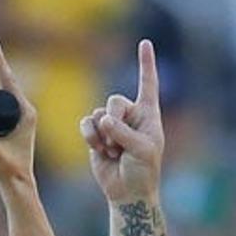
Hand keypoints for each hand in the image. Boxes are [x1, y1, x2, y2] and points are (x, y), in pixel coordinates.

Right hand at [79, 39, 164, 201]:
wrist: (128, 192)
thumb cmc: (143, 171)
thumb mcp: (142, 150)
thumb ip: (124, 132)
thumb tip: (103, 120)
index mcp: (149, 114)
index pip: (148, 84)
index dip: (146, 64)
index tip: (145, 43)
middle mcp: (130, 116)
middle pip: (114, 101)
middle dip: (114, 121)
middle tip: (119, 143)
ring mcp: (112, 125)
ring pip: (98, 114)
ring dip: (103, 135)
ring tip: (114, 152)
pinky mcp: (96, 135)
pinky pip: (86, 124)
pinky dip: (90, 136)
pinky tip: (99, 150)